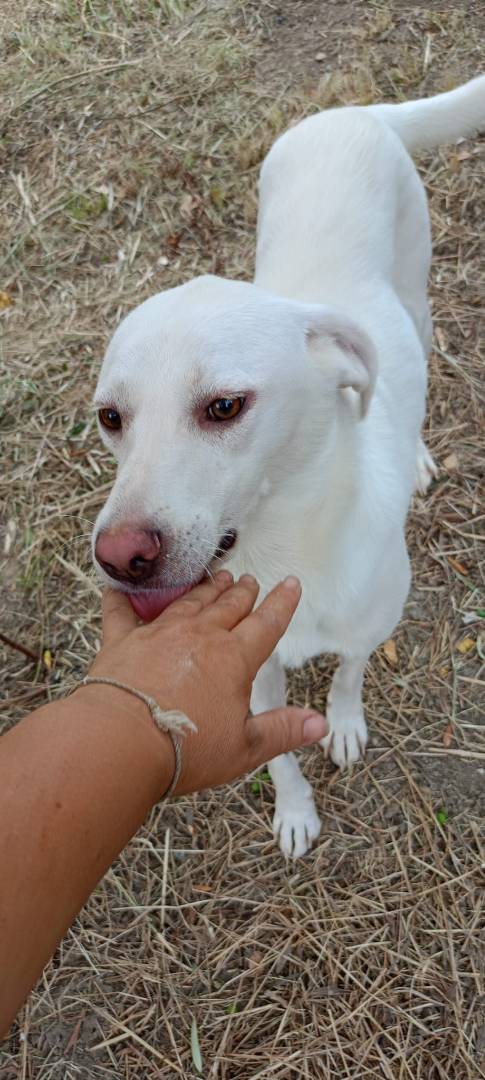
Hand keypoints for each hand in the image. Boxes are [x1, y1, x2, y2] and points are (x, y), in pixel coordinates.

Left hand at [84, 571, 326, 794]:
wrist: (122, 742)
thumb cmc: (186, 749)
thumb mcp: (244, 748)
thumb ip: (283, 731)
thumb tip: (320, 725)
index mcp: (234, 659)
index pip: (267, 623)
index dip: (282, 602)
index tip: (291, 583)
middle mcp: (200, 636)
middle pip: (228, 606)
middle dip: (243, 592)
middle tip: (249, 580)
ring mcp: (159, 634)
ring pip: (189, 602)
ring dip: (205, 589)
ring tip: (216, 577)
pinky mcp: (122, 641)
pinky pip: (121, 611)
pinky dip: (122, 597)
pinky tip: (120, 587)